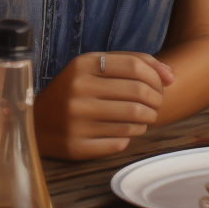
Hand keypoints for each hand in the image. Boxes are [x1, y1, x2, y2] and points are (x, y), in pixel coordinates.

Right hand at [33, 52, 174, 159]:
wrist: (37, 122)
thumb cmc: (74, 91)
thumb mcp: (93, 67)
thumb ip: (131, 62)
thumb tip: (171, 75)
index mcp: (81, 65)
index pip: (134, 66)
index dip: (156, 77)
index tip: (161, 85)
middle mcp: (78, 90)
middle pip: (138, 93)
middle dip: (156, 100)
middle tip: (155, 104)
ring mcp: (76, 120)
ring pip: (134, 120)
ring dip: (147, 119)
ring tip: (143, 117)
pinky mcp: (78, 145)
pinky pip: (121, 142)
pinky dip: (130, 136)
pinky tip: (125, 130)